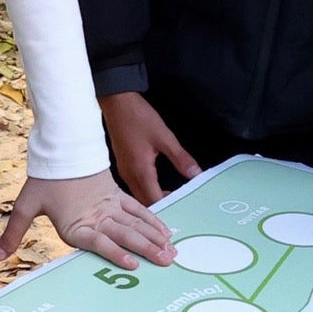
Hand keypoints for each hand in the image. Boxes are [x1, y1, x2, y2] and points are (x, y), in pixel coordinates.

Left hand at [0, 172, 176, 268]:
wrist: (62, 149)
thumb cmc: (45, 180)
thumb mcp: (26, 205)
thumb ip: (13, 233)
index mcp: (77, 222)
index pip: (100, 240)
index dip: (116, 253)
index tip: (132, 265)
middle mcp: (98, 215)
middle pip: (126, 234)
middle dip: (147, 249)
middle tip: (165, 262)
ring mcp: (111, 205)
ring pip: (137, 223)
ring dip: (155, 238)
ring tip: (172, 253)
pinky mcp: (117, 196)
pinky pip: (139, 210)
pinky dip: (153, 221)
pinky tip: (166, 232)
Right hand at [99, 89, 200, 207]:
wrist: (117, 103)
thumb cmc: (139, 118)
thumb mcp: (165, 137)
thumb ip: (180, 158)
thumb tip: (196, 174)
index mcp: (140, 171)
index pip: (154, 200)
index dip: (168, 206)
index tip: (182, 208)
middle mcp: (129, 175)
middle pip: (144, 201)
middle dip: (161, 206)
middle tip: (179, 204)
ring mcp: (123, 170)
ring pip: (137, 194)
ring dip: (152, 198)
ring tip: (171, 197)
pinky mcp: (122, 164)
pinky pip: (133, 184)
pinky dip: (145, 189)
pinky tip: (156, 184)